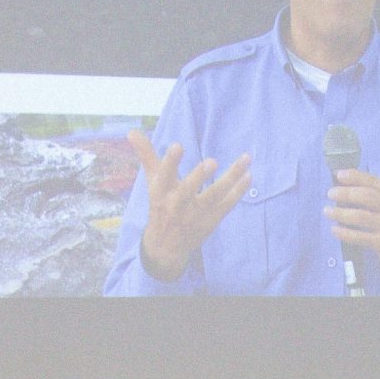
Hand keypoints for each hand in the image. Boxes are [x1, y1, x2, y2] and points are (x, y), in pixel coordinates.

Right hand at [127, 130, 251, 281]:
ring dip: (231, 178)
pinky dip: (238, 191)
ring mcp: (196, 213)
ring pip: (215, 195)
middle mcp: (178, 204)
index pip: (164, 175)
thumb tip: (131, 132)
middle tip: (211, 162)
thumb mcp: (152, 182)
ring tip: (245, 159)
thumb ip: (146, 155)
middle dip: (199, 176)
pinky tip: (248, 175)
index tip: (177, 146)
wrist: (166, 246)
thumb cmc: (161, 205)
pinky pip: (227, 204)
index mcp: (161, 192)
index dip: (170, 162)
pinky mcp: (211, 220)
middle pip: (189, 190)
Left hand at [327, 169, 379, 275]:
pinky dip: (345, 233)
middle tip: (330, 194)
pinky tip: (334, 229)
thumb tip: (342, 186)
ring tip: (327, 211)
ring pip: (361, 216)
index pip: (373, 181)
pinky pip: (360, 237)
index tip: (338, 175)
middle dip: (346, 193)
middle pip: (367, 196)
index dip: (355, 176)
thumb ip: (372, 195)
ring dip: (341, 213)